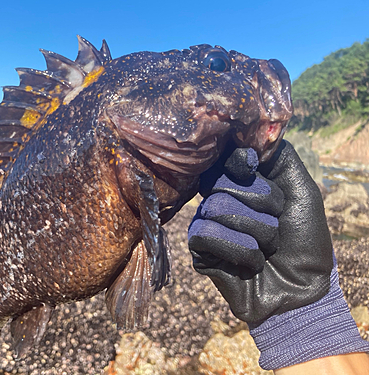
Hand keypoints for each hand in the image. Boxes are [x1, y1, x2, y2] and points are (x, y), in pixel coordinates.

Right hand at [188, 140, 332, 323]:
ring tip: (267, 248)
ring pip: (216, 208)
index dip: (237, 160)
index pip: (223, 158)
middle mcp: (220, 201)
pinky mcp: (199, 251)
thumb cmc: (304, 240)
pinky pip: (205, 234)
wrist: (303, 290)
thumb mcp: (302, 191)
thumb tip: (250, 134)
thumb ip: (279, 157)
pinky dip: (240, 249)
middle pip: (222, 182)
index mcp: (241, 185)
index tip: (252, 167)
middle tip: (276, 224)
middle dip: (261, 203)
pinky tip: (252, 263)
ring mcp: (207, 225)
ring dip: (256, 231)